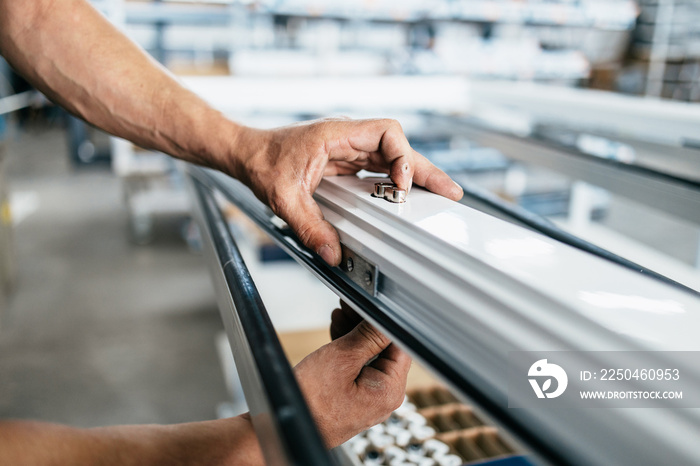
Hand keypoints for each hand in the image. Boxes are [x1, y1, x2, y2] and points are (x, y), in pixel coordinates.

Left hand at [232, 118, 462, 265]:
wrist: (246, 154)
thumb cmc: (261, 162)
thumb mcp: (283, 197)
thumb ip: (309, 225)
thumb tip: (333, 254)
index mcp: (336, 135)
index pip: (386, 132)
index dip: (402, 157)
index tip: (400, 185)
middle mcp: (347, 139)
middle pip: (397, 147)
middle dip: (423, 170)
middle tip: (449, 192)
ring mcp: (348, 150)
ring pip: (391, 158)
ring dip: (413, 176)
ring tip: (437, 196)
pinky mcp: (345, 162)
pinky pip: (378, 169)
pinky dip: (394, 182)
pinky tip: (404, 198)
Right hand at [294, 302, 410, 447]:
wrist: (285, 429)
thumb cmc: (310, 402)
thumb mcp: (341, 358)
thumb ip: (368, 335)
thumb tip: (385, 318)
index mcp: (389, 389)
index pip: (398, 344)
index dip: (383, 320)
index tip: (368, 305)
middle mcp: (383, 396)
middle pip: (384, 349)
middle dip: (366, 324)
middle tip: (349, 307)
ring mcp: (370, 398)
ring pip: (369, 356)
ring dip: (355, 333)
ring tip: (340, 314)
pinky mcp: (355, 397)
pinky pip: (358, 367)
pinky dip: (348, 349)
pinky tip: (337, 331)